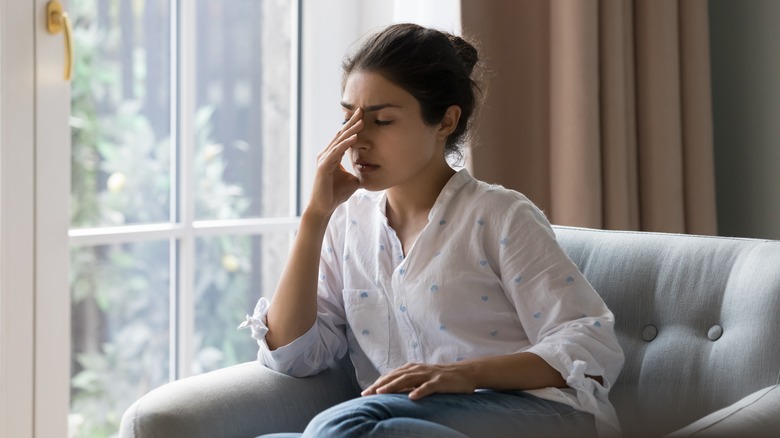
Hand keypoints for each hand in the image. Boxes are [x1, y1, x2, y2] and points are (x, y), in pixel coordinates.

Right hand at [306, 108, 362, 216]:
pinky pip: (336, 153)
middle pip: (341, 135)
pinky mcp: (323, 167)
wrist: (324, 207)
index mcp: (332, 156)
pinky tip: (354, 138)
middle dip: (351, 122)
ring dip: (351, 131)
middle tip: (361, 110)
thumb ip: (359, 173)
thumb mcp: (353, 181)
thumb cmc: (336, 194)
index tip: (363, 116)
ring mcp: (324, 160)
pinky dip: (345, 144)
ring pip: (339, 142)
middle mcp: (326, 154)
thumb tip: (372, 172)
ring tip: (361, 121)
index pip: (344, 137)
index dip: (352, 126)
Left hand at [361, 362, 476, 399]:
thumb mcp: (422, 379)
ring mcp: (428, 375)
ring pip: (407, 379)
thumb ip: (408, 383)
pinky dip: (419, 391)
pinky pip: (428, 387)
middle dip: (380, 385)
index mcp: (412, 369)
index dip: (378, 383)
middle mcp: (417, 369)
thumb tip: (391, 392)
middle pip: (395, 377)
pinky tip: (412, 397)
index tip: (365, 392)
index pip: (391, 376)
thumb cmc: (441, 378)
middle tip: (367, 394)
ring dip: (393, 386)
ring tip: (382, 393)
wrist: (464, 373)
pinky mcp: (439, 381)